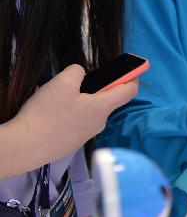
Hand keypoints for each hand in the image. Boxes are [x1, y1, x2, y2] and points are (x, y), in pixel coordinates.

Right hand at [11, 64, 138, 162]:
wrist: (25, 147)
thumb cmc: (46, 114)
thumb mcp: (61, 83)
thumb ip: (77, 72)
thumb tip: (81, 75)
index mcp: (103, 107)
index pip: (129, 92)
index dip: (133, 77)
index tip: (132, 69)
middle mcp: (100, 123)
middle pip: (108, 101)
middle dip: (99, 89)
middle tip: (79, 82)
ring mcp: (87, 135)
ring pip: (92, 112)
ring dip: (83, 102)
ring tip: (60, 98)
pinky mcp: (73, 143)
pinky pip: (79, 123)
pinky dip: (73, 115)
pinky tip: (54, 114)